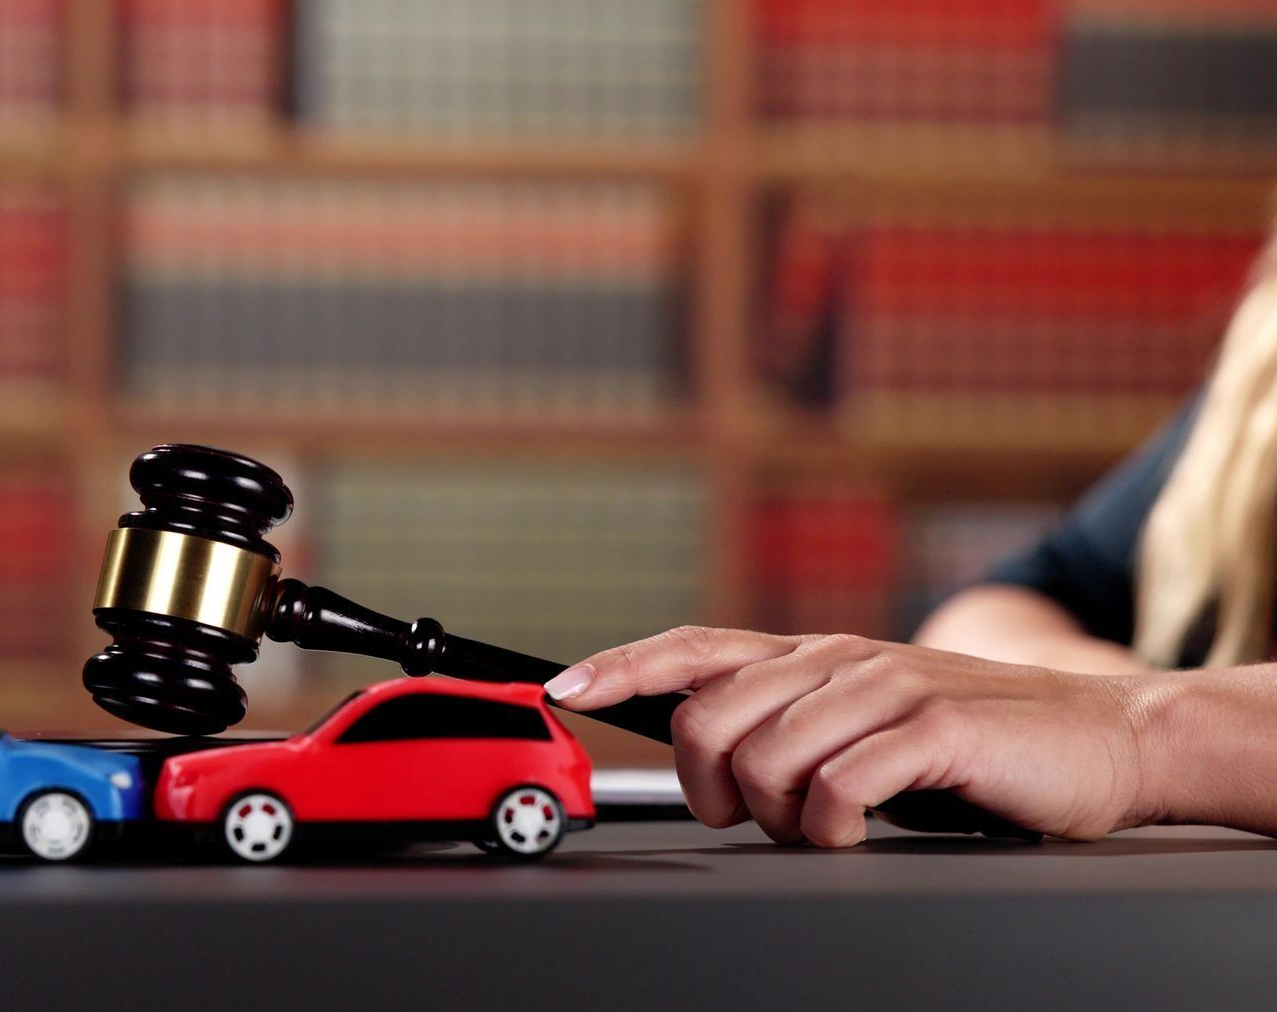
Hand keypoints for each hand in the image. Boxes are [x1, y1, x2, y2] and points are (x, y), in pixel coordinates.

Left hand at [546, 628, 1153, 846]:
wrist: (1099, 739)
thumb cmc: (969, 744)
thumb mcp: (860, 725)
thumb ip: (786, 728)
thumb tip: (701, 759)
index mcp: (808, 656)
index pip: (691, 647)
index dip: (621, 667)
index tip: (564, 690)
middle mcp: (835, 659)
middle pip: (707, 715)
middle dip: (707, 784)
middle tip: (752, 815)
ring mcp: (884, 687)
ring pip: (763, 757)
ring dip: (778, 815)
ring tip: (825, 826)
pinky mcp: (934, 726)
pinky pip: (838, 787)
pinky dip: (832, 826)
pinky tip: (857, 832)